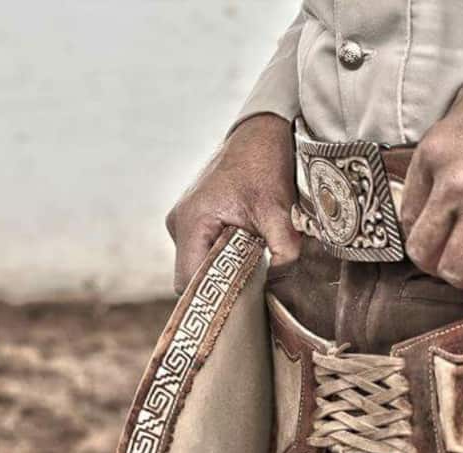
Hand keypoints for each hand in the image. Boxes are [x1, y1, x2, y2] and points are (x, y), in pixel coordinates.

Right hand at [166, 113, 300, 292]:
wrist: (261, 133)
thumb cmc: (266, 166)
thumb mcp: (280, 213)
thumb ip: (284, 254)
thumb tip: (282, 289)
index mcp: (192, 222)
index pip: (189, 283)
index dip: (211, 300)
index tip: (238, 310)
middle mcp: (178, 223)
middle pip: (190, 279)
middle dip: (217, 289)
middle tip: (249, 296)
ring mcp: (181, 221)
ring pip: (195, 266)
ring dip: (219, 274)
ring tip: (250, 272)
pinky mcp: (192, 219)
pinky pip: (200, 251)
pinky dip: (218, 260)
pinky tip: (243, 257)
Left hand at [401, 72, 462, 295]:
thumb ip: (446, 145)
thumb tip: (435, 177)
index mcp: (435, 153)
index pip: (409, 218)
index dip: (425, 236)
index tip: (440, 238)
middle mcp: (454, 184)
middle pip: (424, 253)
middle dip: (438, 263)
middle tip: (457, 259)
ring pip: (456, 271)